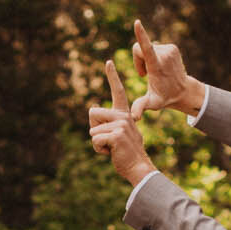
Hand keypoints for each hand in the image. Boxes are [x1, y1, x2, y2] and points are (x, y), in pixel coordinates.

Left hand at [89, 61, 154, 185]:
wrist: (138, 167)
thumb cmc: (125, 153)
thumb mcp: (119, 134)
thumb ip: (110, 123)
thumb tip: (94, 109)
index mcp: (124, 113)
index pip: (118, 91)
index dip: (112, 76)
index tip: (109, 62)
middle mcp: (124, 115)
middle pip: (93, 112)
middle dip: (94, 129)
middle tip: (109, 140)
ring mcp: (121, 124)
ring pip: (92, 130)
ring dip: (97, 142)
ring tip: (112, 148)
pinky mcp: (117, 134)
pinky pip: (95, 139)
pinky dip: (99, 149)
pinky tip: (111, 153)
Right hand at [128, 19, 205, 119]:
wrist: (183, 91)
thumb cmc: (165, 97)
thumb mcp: (153, 103)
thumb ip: (141, 107)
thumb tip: (133, 117)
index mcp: (157, 66)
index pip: (147, 48)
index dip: (141, 36)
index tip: (137, 23)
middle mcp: (165, 55)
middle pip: (140, 49)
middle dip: (138, 61)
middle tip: (145, 75)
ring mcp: (170, 49)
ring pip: (146, 47)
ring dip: (146, 59)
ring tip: (153, 72)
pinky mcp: (173, 47)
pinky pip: (154, 46)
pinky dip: (153, 56)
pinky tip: (160, 67)